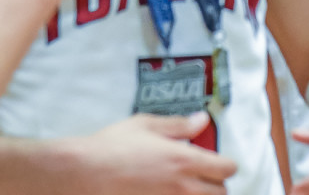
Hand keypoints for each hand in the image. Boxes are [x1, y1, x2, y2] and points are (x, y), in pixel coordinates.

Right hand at [59, 113, 237, 194]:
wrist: (81, 173)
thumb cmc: (111, 147)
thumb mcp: (146, 125)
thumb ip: (179, 125)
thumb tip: (202, 120)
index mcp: (184, 160)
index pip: (227, 169)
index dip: (226, 165)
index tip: (218, 163)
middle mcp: (181, 186)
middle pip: (221, 193)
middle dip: (216, 184)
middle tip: (203, 177)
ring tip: (186, 188)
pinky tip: (167, 194)